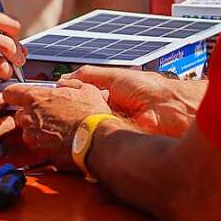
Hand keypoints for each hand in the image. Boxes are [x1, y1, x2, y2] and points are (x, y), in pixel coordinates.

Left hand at [3, 82, 111, 169]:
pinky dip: (45, 145)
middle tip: (49, 116)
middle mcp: (28, 117)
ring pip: (28, 132)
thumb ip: (68, 84)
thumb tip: (63, 85)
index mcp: (35, 97)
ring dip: (38, 131)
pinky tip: (59, 142)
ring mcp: (32, 136)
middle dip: (31, 115)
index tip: (21, 97)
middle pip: (19, 114)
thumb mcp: (85, 89)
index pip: (10, 92)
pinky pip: (37, 146)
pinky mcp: (39, 152)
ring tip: (57, 131)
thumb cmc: (92, 116)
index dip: (16, 94)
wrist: (98, 142)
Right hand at [61, 66, 204, 136]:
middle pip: (83, 114)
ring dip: (77, 127)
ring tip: (60, 123)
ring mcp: (114, 129)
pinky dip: (90, 139)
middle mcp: (111, 113)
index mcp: (110, 96)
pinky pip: (100, 143)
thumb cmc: (148, 89)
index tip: (52, 99)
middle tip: (50, 113)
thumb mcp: (114, 76)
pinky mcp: (120, 144)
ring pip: (88, 129)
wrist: (169, 109)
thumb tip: (63, 80)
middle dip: (68, 114)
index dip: (68, 99)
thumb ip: (89, 75)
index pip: (83, 98)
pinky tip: (78, 135)